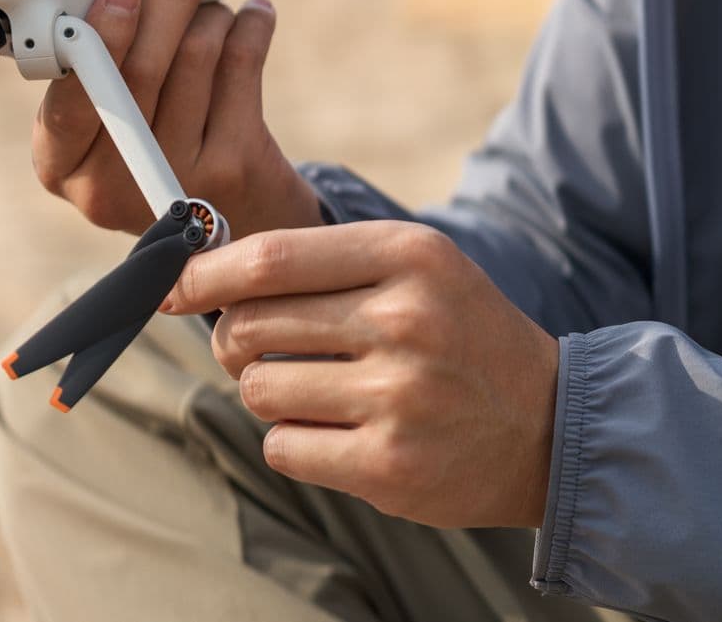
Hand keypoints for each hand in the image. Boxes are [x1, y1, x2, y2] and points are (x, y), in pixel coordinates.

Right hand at [32, 0, 322, 239]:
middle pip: (142, 70)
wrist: (228, 223)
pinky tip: (253, 15)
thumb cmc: (151, 153)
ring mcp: (176, 180)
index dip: (99, 40)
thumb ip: (97, 72)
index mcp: (60, 166)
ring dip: (211, 13)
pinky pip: (242, 69)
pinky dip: (250, 28)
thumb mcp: (102, 126)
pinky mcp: (233, 168)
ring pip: (196, 59)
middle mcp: (110, 185)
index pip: (69, 101)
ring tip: (215, 2)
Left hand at [162, 221, 558, 529]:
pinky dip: (293, 440)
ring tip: (319, 389)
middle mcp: (404, 320)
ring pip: (259, 388)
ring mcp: (398, 397)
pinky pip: (282, 446)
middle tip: (255, 347)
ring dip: (268, 391)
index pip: (268, 259)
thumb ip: (316, 262)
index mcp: (407, 255)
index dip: (203, 273)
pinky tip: (337, 430)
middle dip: (232, 339)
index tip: (171, 286)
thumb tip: (198, 278)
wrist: (550, 425)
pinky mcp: (389, 465)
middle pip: (251, 324)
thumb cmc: (457, 333)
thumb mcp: (411, 267)